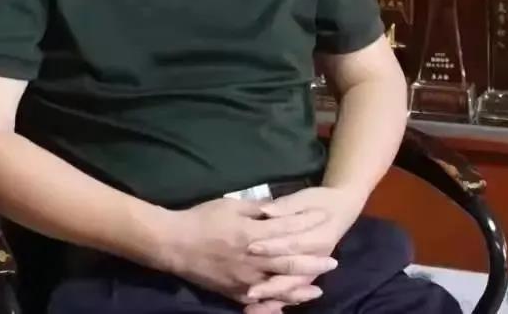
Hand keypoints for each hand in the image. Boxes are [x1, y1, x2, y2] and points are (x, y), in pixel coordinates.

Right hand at [157, 197, 336, 306]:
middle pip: (291, 261)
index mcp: (252, 233)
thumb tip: (276, 209)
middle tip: (333, 261)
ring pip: (280, 285)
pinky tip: (289, 302)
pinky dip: (278, 301)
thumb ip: (256, 208)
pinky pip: (262, 299)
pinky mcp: (235, 292)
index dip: (307, 224)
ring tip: (319, 287)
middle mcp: (253, 258)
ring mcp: (245, 279)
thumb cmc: (202, 219)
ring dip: (301, 286)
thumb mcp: (230, 205)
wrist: (174, 244)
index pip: (288, 229)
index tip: (324, 219)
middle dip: (314, 261)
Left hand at [242, 186, 367, 313]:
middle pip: (292, 274)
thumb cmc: (319, 201)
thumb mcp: (304, 198)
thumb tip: (265, 211)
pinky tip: (260, 306)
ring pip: (294, 287)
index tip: (251, 248)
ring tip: (253, 302)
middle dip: (270, 284)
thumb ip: (286, 206)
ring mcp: (314, 268)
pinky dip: (280, 300)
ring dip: (274, 296)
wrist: (341, 209)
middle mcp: (318, 257)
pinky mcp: (310, 273)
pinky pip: (296, 291)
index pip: (292, 244)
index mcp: (318, 236)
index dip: (272, 247)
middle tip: (250, 292)